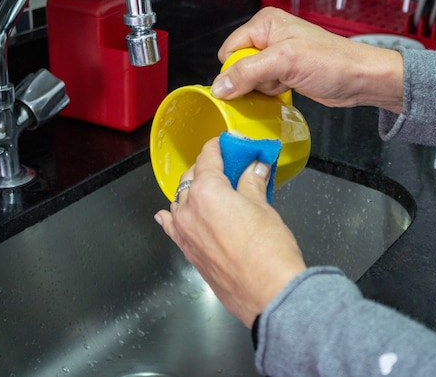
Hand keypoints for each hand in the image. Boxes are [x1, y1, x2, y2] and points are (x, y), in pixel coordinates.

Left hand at [154, 138, 306, 326]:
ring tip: (214, 189)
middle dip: (208, 167)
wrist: (267, 292)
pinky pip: (172, 227)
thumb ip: (252, 183)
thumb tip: (255, 167)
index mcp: (206, 191)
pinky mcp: (187, 252)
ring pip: (181, 200)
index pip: (208, 158)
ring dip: (194, 191)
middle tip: (230, 165)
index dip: (220, 146)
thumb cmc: (268, 249)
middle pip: (192, 178)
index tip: (229, 143)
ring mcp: (183, 233)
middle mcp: (187, 209)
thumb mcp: (263, 207)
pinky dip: (173, 216)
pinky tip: (168, 214)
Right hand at [211, 7, 404, 113]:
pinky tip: (286, 91)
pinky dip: (270, 94)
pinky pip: (264, 88)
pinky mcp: (284, 73)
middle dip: (252, 81)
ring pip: (250, 81)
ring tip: (285, 84)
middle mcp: (269, 38)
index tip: (252, 81)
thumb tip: (220, 86)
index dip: (236, 70)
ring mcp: (277, 57)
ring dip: (263, 89)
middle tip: (275, 80)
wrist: (359, 79)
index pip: (229, 50)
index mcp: (264, 24)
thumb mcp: (285, 63)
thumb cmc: (332, 62)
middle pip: (238, 67)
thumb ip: (248, 72)